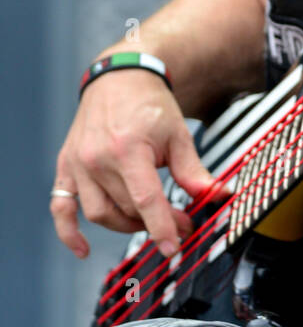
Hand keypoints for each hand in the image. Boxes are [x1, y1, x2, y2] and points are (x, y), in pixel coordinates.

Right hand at [51, 70, 212, 259]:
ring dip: (126, 225)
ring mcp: (78, 164)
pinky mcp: (66, 166)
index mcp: (127, 149)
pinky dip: (68, 231)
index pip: (145, 200)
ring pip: (99, 213)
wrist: (119, 78)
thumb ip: (194, 172)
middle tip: (181, 223)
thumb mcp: (179, 135)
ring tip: (149, 220)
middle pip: (126, 208)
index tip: (174, 247)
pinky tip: (83, 249)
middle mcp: (97, 159)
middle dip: (155, 223)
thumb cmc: (149, 105)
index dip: (162, 227)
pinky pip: (60, 206)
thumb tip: (217, 195)